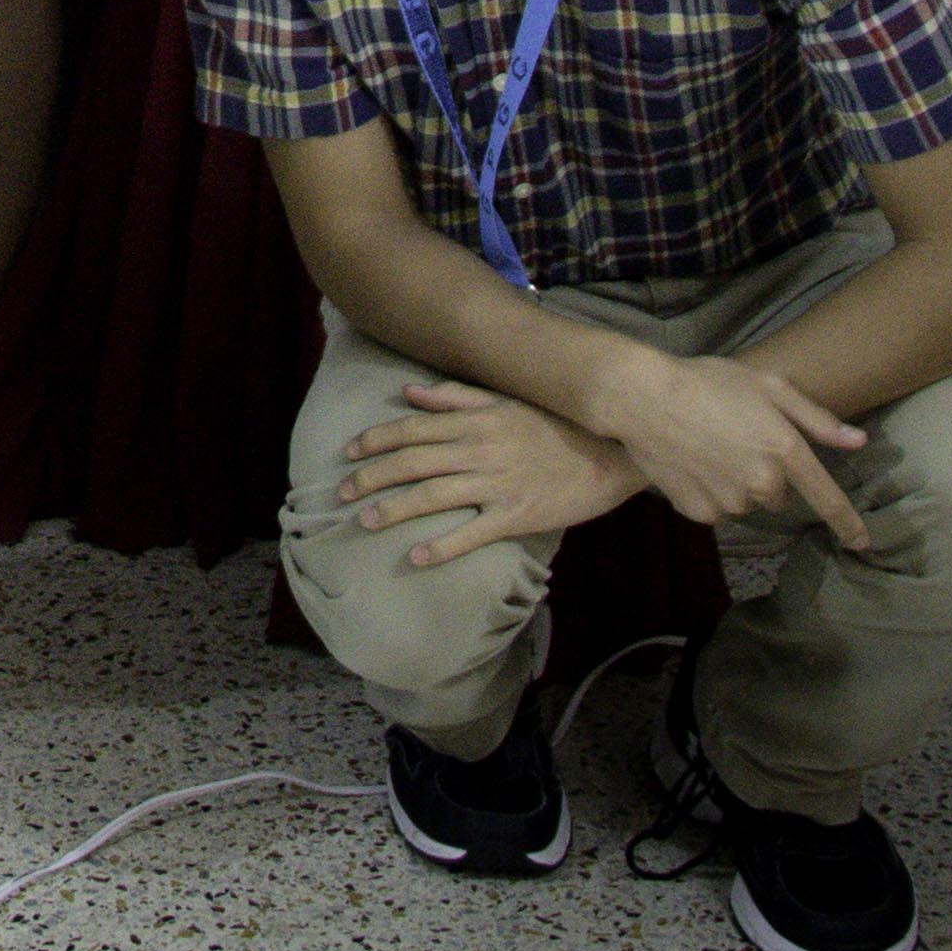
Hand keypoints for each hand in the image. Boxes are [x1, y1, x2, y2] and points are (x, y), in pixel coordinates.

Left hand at [336, 380, 646, 567]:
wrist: (609, 452)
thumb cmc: (554, 425)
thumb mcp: (504, 400)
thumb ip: (455, 397)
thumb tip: (409, 393)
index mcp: (474, 421)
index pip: (412, 429)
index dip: (376, 440)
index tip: (349, 453)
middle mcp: (479, 450)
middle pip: (413, 462)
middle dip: (372, 476)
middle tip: (341, 492)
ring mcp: (497, 484)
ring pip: (434, 496)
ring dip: (395, 509)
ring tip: (365, 521)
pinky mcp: (517, 515)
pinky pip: (473, 532)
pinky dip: (443, 546)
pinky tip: (417, 557)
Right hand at [580, 346, 874, 548]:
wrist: (641, 397)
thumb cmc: (706, 381)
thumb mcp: (767, 386)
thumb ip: (816, 418)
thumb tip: (858, 441)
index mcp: (785, 451)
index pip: (827, 498)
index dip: (848, 523)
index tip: (863, 543)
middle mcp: (762, 483)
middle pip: (777, 494)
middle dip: (766, 473)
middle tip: (737, 439)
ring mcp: (729, 501)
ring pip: (745, 501)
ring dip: (736, 483)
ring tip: (709, 446)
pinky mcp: (699, 512)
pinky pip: (716, 509)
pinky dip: (709, 491)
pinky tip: (691, 462)